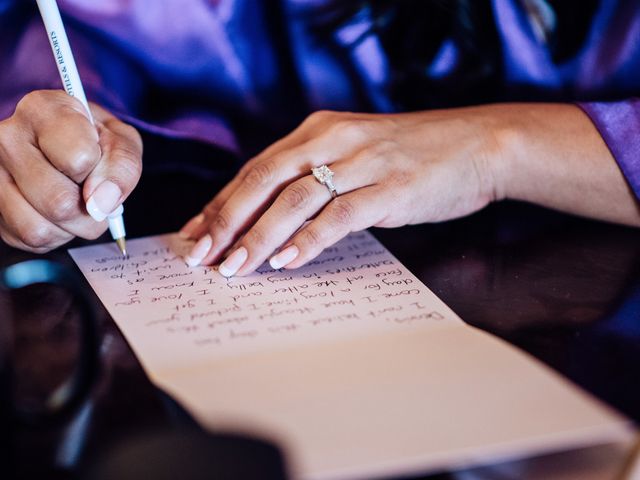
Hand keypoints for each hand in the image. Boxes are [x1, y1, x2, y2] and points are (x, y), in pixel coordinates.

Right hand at [0, 90, 141, 251]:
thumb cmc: (96, 141)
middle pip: (59, 202)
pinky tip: (57, 214)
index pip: (79, 158)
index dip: (100, 171)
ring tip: (76, 204)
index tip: (97, 162)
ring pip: (39, 227)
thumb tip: (101, 204)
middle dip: (89, 212)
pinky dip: (54, 236)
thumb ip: (122, 167)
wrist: (70, 147)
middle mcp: (8, 137)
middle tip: (93, 195)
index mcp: (43, 110)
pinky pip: (28, 238)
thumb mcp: (122, 142)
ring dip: (71, 228)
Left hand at [179, 107, 501, 275]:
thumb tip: (273, 217)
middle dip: (227, 219)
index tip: (195, 233)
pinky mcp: (392, 188)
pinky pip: (341, 214)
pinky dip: (311, 238)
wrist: (479, 144)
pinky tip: (289, 260)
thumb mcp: (355, 152)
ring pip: (297, 198)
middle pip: (265, 178)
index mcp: (319, 130)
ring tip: (235, 267)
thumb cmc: (413, 155)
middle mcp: (334, 139)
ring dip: (260, 235)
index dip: (221, 202)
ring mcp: (364, 162)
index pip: (256, 167)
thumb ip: (316, 174)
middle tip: (201, 255)